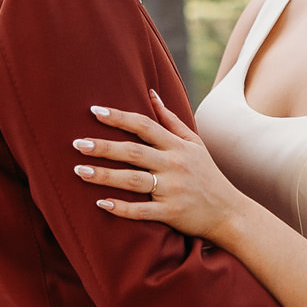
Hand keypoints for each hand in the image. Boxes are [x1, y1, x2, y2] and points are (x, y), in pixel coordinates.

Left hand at [74, 93, 245, 242]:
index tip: (94, 112)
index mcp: (177, 146)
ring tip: (79, 172)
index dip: (119, 118)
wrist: (230, 212)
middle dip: (104, 147)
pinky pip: (142, 211)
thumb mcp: (194, 144)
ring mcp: (172, 190)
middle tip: (77, 144)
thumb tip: (151, 93)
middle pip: (133, 152)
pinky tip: (101, 204)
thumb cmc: (207, 175)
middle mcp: (174, 165)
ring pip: (133, 181)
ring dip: (105, 176)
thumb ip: (171, 120)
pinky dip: (121, 208)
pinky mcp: (171, 213)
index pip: (144, 126)